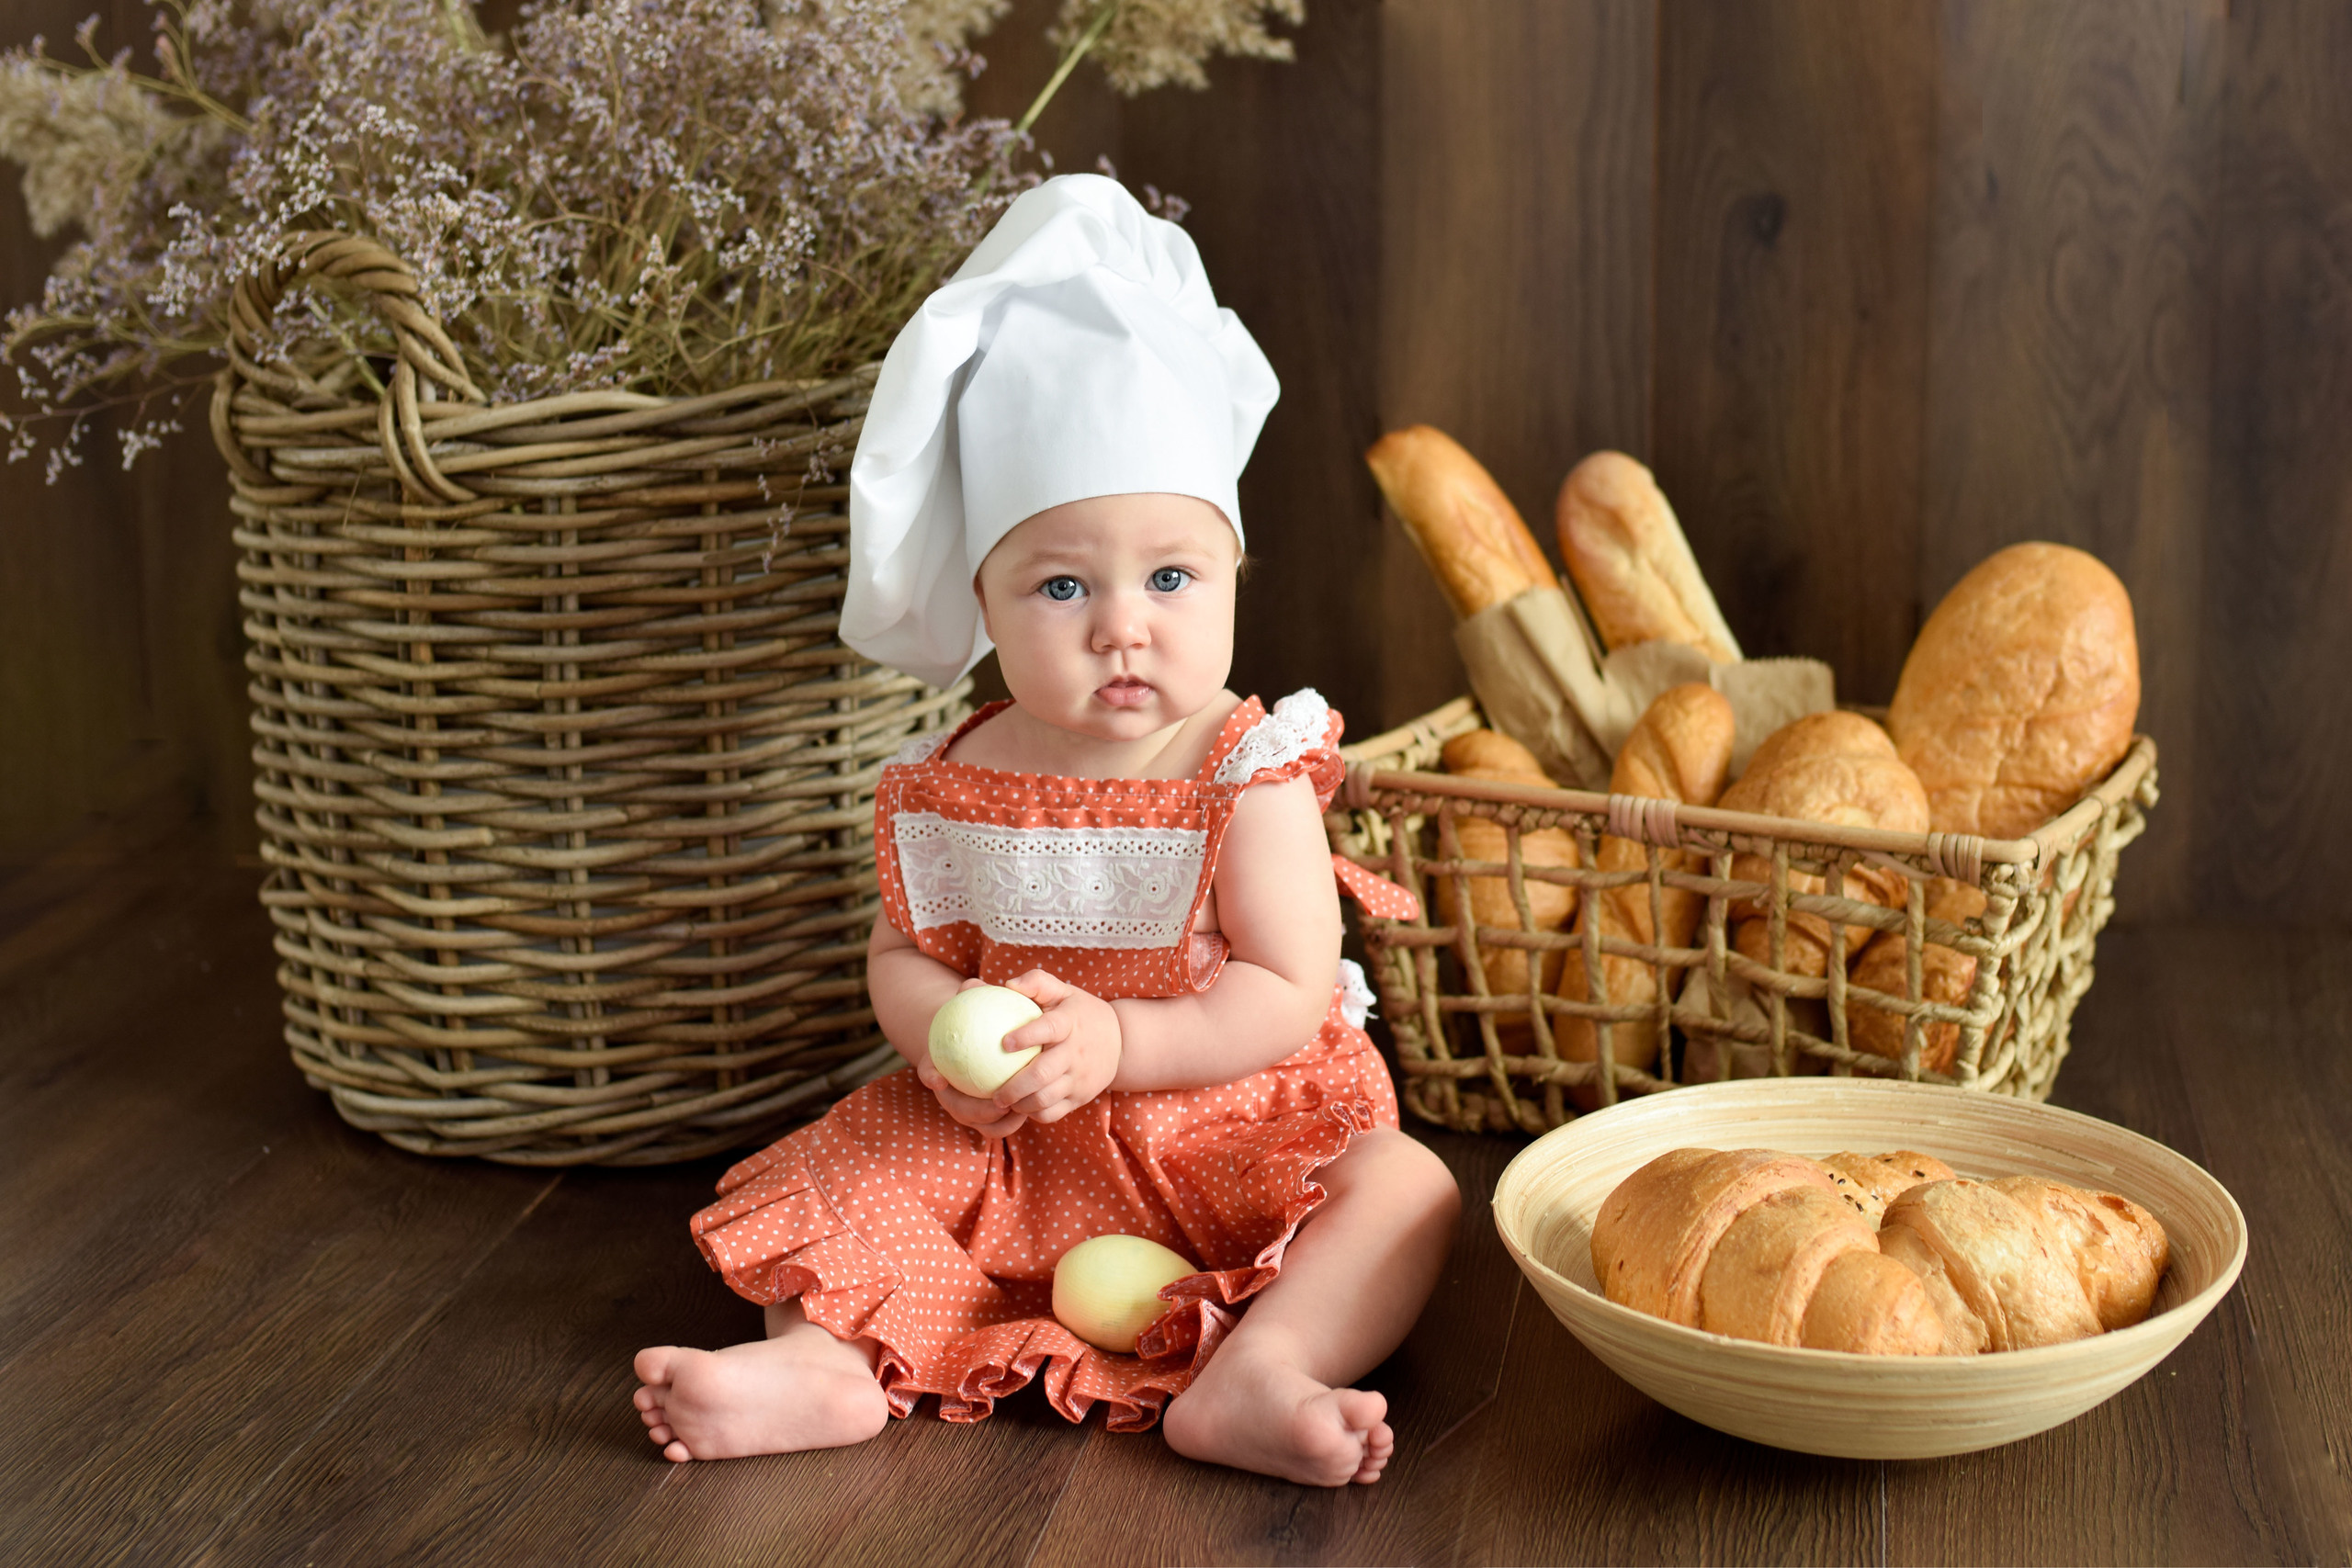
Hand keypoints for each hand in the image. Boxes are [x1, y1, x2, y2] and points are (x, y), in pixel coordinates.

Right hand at [915, 1058, 1029, 1138]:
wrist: (952, 1054)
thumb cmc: (941, 1053)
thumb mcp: (930, 1060)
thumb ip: (929, 1071)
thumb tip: (936, 1082)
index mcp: (956, 1107)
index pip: (972, 1116)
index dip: (987, 1113)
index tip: (1002, 1102)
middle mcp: (972, 1117)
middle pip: (993, 1128)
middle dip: (1009, 1121)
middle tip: (1025, 1103)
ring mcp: (987, 1117)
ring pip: (1006, 1127)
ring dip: (1021, 1118)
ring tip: (1036, 1101)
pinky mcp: (1002, 1112)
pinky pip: (1015, 1115)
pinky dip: (1027, 1106)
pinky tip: (1039, 1089)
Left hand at [990, 969, 1121, 1123]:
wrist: (1121, 1040)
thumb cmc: (1078, 1012)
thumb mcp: (1063, 991)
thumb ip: (1037, 982)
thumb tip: (1008, 985)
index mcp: (1071, 1023)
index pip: (1049, 1028)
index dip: (1026, 1036)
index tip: (1003, 1043)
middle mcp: (1077, 1052)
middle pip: (1042, 1074)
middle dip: (1013, 1086)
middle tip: (992, 1092)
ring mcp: (1080, 1077)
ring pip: (1045, 1098)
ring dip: (1020, 1104)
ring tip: (1001, 1102)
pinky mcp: (1081, 1097)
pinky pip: (1053, 1112)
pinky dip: (1034, 1113)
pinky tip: (1020, 1107)